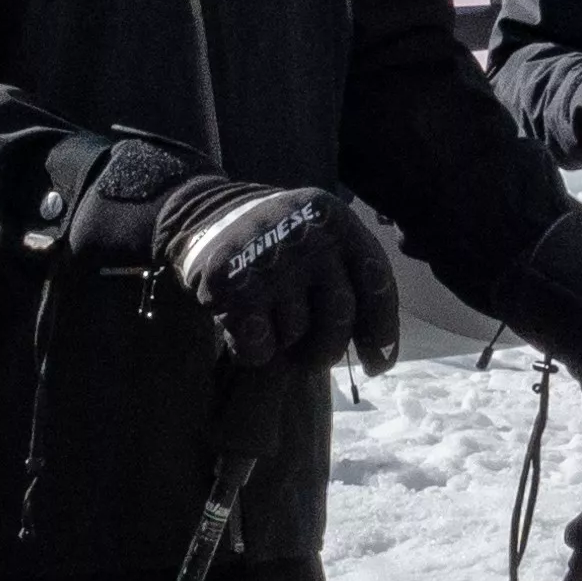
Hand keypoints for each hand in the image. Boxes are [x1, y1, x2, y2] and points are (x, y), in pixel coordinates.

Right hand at [67, 141, 400, 371]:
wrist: (200, 215)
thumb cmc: (273, 240)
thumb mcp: (319, 236)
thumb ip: (348, 279)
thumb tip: (377, 359)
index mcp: (338, 221)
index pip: (376, 283)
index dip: (381, 331)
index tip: (376, 365)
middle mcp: (310, 236)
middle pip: (339, 318)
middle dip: (327, 348)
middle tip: (312, 357)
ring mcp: (271, 260)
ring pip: (297, 334)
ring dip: (284, 343)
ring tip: (267, 320)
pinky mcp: (234, 285)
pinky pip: (259, 346)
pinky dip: (253, 350)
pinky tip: (242, 328)